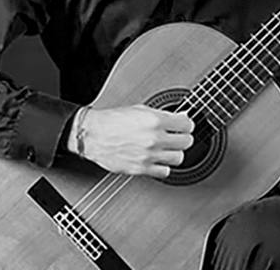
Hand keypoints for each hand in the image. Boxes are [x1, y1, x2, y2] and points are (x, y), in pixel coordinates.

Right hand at [67, 104, 193, 177]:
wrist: (93, 135)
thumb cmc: (111, 120)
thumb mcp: (137, 109)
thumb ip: (160, 114)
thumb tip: (178, 117)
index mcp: (153, 120)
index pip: (186, 124)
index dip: (187, 123)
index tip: (184, 123)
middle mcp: (154, 138)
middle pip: (186, 142)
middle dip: (184, 137)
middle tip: (179, 135)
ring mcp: (149, 156)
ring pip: (179, 158)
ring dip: (175, 152)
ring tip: (168, 147)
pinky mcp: (143, 169)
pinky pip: (165, 172)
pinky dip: (164, 165)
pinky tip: (158, 158)